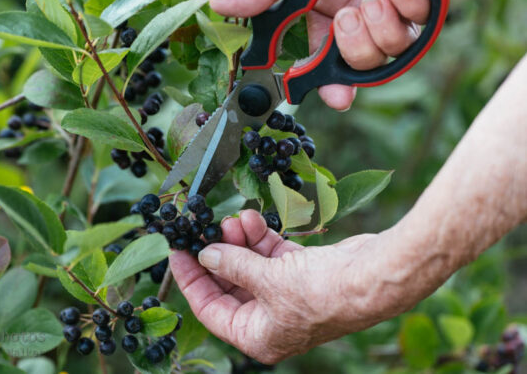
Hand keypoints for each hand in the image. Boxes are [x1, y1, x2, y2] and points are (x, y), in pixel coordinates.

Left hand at [170, 210, 400, 363]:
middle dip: (219, 254)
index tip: (177, 252)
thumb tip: (206, 255)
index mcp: (258, 336)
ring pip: (250, 265)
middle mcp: (270, 319)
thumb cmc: (324, 292)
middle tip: (206, 228)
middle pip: (229, 284)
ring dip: (240, 241)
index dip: (191, 279)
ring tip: (234, 218)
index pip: (210, 309)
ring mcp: (286, 295)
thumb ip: (233, 266)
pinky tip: (252, 219)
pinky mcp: (301, 272)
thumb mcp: (268, 281)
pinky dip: (261, 238)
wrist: (376, 277)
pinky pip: (271, 255)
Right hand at [210, 0, 450, 110]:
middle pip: (360, 63)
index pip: (321, 57)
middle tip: (346, 19)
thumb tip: (219, 6)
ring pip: (394, 48)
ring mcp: (391, 1)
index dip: (324, 81)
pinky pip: (425, 20)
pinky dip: (412, 5)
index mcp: (322, 7)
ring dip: (383, 29)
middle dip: (355, 53)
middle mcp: (356, 9)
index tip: (328, 95)